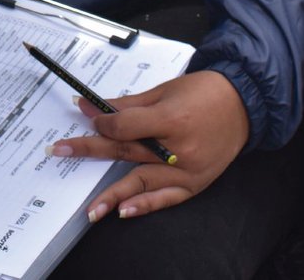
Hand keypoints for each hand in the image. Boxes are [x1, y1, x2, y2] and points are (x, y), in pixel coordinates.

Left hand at [48, 71, 249, 220]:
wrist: (244, 105)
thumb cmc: (202, 92)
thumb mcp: (163, 91)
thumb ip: (129, 104)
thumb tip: (95, 107)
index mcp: (171, 119)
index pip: (125, 126)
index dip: (101, 121)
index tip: (86, 114)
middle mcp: (178, 148)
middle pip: (125, 151)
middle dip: (89, 149)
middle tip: (59, 151)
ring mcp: (188, 170)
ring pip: (142, 182)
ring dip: (113, 195)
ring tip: (90, 209)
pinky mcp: (196, 183)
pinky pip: (167, 198)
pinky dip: (146, 206)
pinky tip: (124, 212)